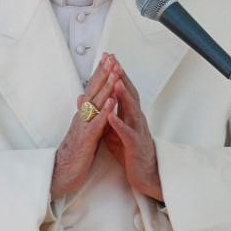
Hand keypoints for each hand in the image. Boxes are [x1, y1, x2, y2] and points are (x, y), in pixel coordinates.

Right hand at [51, 54, 117, 198]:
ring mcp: (83, 127)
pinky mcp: (85, 140)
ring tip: (114, 73)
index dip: (100, 74)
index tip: (108, 59)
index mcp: (82, 115)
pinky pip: (96, 124)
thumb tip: (84, 98)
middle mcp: (82, 117)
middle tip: (111, 58)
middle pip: (93, 91)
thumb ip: (84, 114)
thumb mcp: (80, 130)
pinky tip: (111, 102)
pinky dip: (104, 112)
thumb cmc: (73, 153)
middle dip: (103, 74)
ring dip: (105, 87)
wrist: (60, 174)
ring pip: (95, 103)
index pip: (92, 90)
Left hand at [103, 60, 163, 201]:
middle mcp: (135, 118)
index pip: (122, 88)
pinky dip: (119, 124)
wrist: (144, 173)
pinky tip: (112, 116)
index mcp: (129, 113)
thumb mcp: (112, 128)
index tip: (108, 57)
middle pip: (129, 92)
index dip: (115, 72)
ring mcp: (136, 130)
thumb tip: (86, 98)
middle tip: (114, 61)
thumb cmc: (129, 150)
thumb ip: (103, 112)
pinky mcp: (134, 145)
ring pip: (131, 109)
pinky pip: (127, 133)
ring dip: (123, 95)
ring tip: (116, 82)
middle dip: (121, 76)